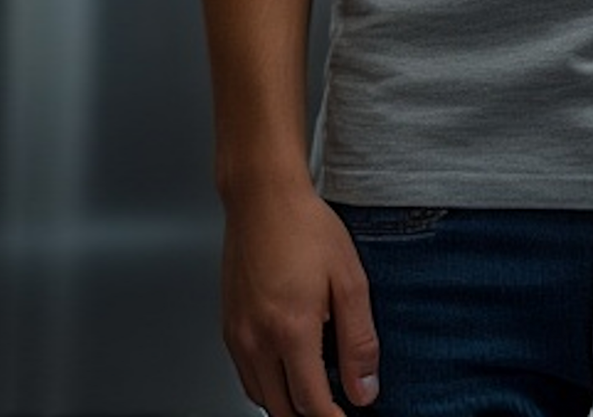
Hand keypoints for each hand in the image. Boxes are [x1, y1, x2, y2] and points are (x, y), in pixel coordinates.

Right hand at [221, 182, 379, 416]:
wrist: (262, 197)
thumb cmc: (306, 227)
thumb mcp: (349, 279)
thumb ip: (359, 341)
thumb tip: (364, 390)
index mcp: (290, 330)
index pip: (311, 402)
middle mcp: (257, 339)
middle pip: (282, 409)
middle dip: (311, 415)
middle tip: (336, 404)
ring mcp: (237, 334)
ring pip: (261, 396)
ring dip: (288, 403)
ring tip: (315, 389)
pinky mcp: (228, 325)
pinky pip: (246, 374)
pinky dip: (267, 384)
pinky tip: (287, 368)